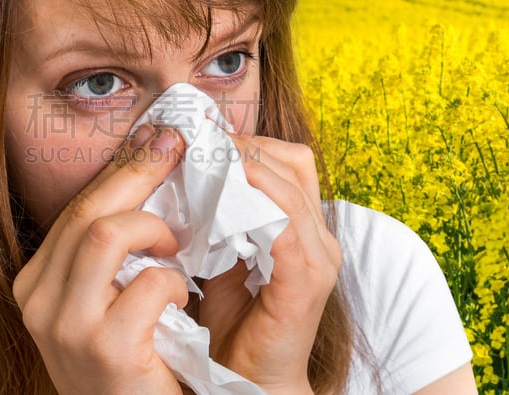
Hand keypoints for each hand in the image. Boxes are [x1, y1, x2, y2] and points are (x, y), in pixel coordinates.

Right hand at [12, 125, 188, 394]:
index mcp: (35, 283)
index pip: (77, 209)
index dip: (121, 169)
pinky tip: (179, 297)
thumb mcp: (105, 298)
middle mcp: (37, 301)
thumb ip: (113, 249)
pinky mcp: (104, 350)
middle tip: (178, 146)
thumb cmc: (130, 360)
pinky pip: (147, 284)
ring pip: (105, 233)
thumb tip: (148, 169)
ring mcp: (65, 327)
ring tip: (177, 244)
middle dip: (139, 170)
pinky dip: (172, 281)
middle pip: (87, 210)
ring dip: (153, 228)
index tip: (156, 138)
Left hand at [199, 135, 342, 393]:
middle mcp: (319, 236)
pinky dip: (254, 200)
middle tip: (199, 143)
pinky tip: (219, 195)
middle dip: (243, 147)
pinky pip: (284, 224)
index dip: (247, 142)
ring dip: (243, 167)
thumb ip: (219, 219)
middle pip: (291, 162)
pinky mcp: (305, 281)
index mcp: (303, 226)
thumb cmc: (236, 322)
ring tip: (202, 161)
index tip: (201, 138)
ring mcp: (317, 257)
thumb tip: (189, 175)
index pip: (286, 161)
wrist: (251, 381)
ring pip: (287, 186)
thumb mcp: (223, 258)